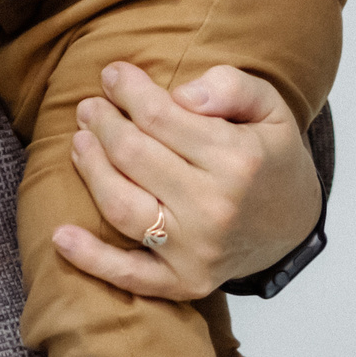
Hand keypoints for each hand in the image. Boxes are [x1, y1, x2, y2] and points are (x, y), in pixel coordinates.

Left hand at [52, 63, 321, 300]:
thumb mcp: (270, 106)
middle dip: (104, 123)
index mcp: (237, 159)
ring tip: (80, 141)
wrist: (293, 224)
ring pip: (123, 206)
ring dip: (91, 170)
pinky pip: (130, 275)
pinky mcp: (184, 282)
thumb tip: (182, 95)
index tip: (112, 74)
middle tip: (89, 106)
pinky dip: (91, 260)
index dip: (129, 91)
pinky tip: (61, 236)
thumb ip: (230, 86)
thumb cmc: (271, 157)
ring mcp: (197, 251)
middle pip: (135, 156)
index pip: (162, 118)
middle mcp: (215, 208)